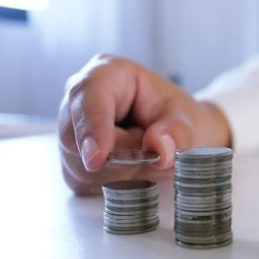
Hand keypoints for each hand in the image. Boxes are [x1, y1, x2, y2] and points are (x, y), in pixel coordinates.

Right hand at [58, 54, 231, 194]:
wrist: (176, 134)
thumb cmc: (176, 117)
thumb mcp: (188, 120)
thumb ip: (177, 134)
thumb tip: (159, 148)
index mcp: (106, 74)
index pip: (88, 97)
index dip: (92, 127)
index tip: (98, 156)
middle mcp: (79, 100)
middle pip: (78, 138)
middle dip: (118, 156)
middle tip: (152, 153)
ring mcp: (70, 131)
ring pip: (81, 166)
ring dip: (120, 172)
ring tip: (144, 154)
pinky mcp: (72, 161)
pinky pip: (85, 181)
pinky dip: (113, 183)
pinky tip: (132, 169)